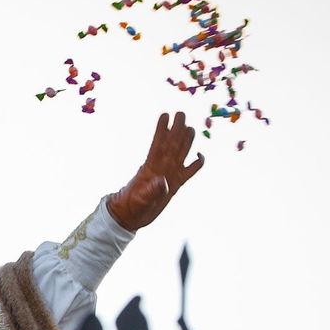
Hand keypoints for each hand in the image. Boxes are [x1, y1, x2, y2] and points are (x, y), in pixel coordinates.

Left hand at [106, 111, 204, 230]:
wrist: (130, 216)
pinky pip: (189, 171)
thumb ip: (152, 191)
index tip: (165, 115)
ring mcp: (170, 174)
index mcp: (151, 168)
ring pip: (181, 152)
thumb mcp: (141, 201)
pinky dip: (197, 164)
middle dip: (177, 129)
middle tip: (181, 113)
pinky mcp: (176, 184)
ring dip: (185, 140)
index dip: (161, 130)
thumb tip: (163, 182)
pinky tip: (200, 156)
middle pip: (172, 144)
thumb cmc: (132, 207)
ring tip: (189, 126)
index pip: (158, 145)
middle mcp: (162, 168)